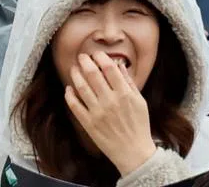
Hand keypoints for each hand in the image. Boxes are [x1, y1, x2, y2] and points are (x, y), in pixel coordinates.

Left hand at [66, 52, 157, 175]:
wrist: (134, 153)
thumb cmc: (139, 126)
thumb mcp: (140, 102)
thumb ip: (129, 82)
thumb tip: (119, 64)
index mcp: (124, 94)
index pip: (109, 68)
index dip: (100, 58)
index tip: (96, 54)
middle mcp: (110, 101)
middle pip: (93, 74)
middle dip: (85, 61)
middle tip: (82, 57)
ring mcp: (98, 113)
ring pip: (81, 87)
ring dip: (75, 75)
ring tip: (74, 68)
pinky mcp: (89, 124)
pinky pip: (75, 106)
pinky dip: (69, 95)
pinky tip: (69, 88)